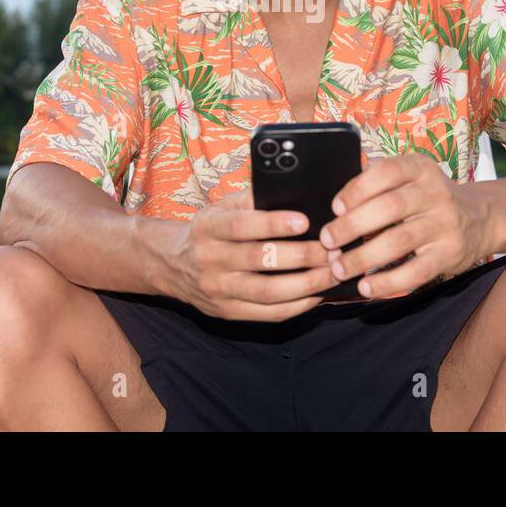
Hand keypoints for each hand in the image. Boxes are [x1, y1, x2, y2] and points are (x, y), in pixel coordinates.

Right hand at [161, 189, 336, 320]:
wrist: (172, 266)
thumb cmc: (208, 231)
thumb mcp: (219, 208)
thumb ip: (249, 200)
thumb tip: (289, 192)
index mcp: (208, 229)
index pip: (242, 226)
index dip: (273, 223)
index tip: (304, 220)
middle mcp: (211, 260)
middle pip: (261, 260)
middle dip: (302, 256)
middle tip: (333, 249)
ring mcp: (219, 290)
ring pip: (268, 291)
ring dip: (307, 284)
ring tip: (333, 272)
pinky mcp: (229, 312)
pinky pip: (269, 314)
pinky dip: (298, 305)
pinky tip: (318, 293)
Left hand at [320, 154, 489, 299]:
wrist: (481, 218)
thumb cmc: (429, 197)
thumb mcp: (411, 178)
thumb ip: (378, 183)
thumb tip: (337, 206)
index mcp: (421, 168)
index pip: (387, 172)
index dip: (358, 189)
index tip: (336, 208)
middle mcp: (435, 193)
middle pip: (389, 208)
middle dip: (352, 226)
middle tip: (327, 241)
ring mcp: (445, 224)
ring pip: (399, 241)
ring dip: (364, 257)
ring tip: (338, 268)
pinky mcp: (449, 254)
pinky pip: (416, 271)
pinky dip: (388, 282)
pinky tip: (366, 287)